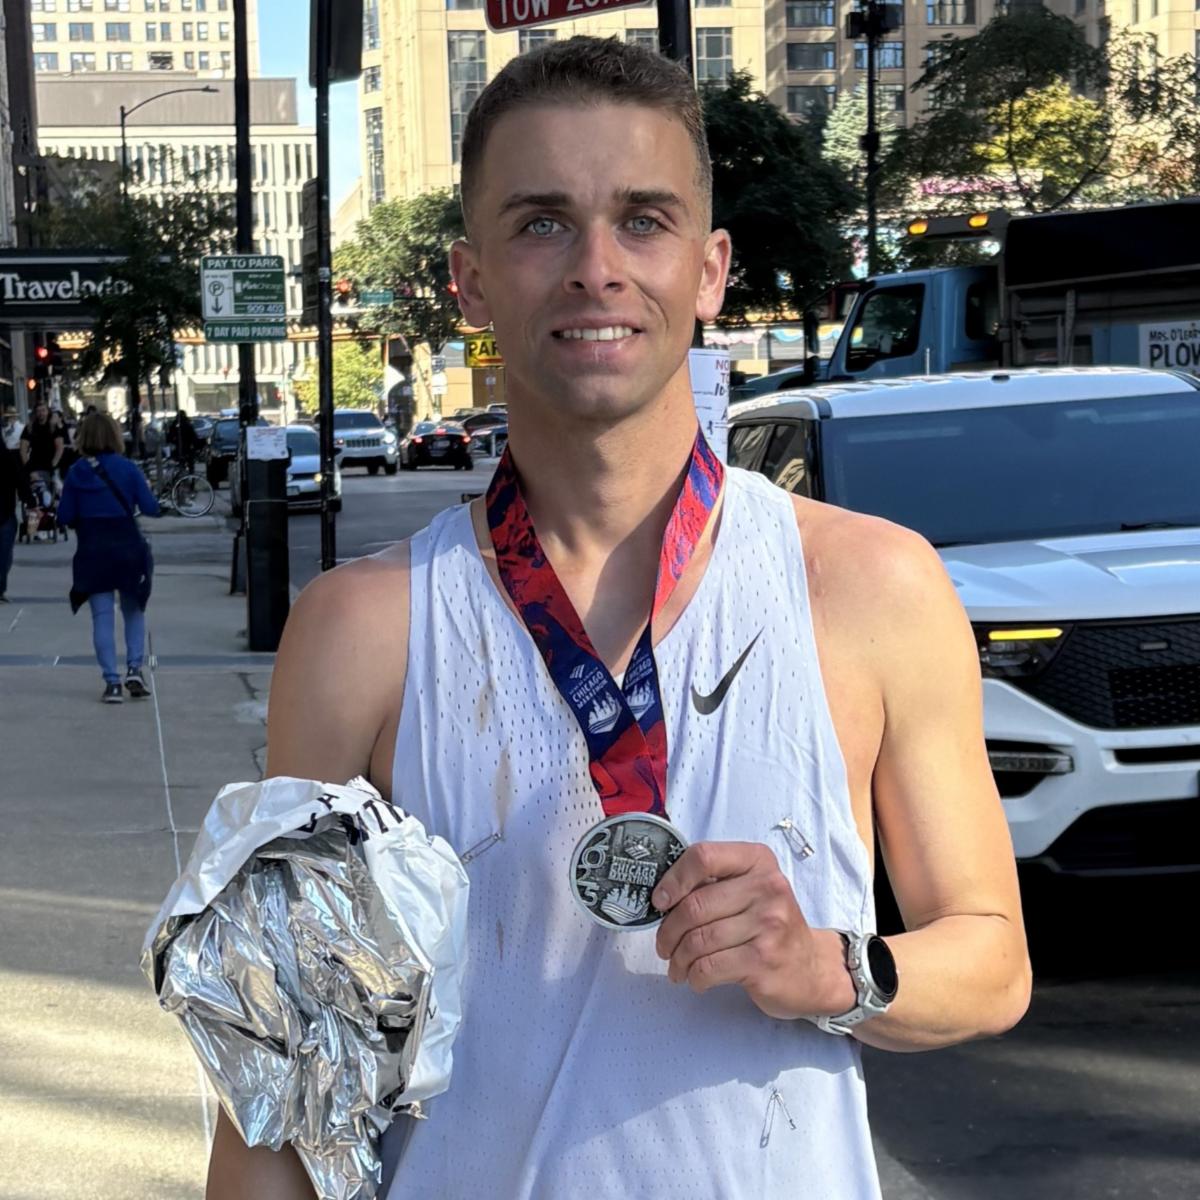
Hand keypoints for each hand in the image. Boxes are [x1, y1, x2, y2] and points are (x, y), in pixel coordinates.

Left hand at [652, 841, 854, 1020]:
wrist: (812, 969)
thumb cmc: (770, 926)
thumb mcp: (750, 890)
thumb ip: (714, 883)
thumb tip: (662, 895)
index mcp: (758, 861)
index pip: (704, 856)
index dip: (673, 879)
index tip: (660, 901)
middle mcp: (767, 888)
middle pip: (694, 905)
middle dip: (668, 930)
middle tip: (663, 945)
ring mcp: (768, 925)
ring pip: (698, 940)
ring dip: (677, 958)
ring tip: (677, 966)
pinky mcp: (763, 961)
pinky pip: (708, 967)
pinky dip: (693, 976)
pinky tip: (695, 979)